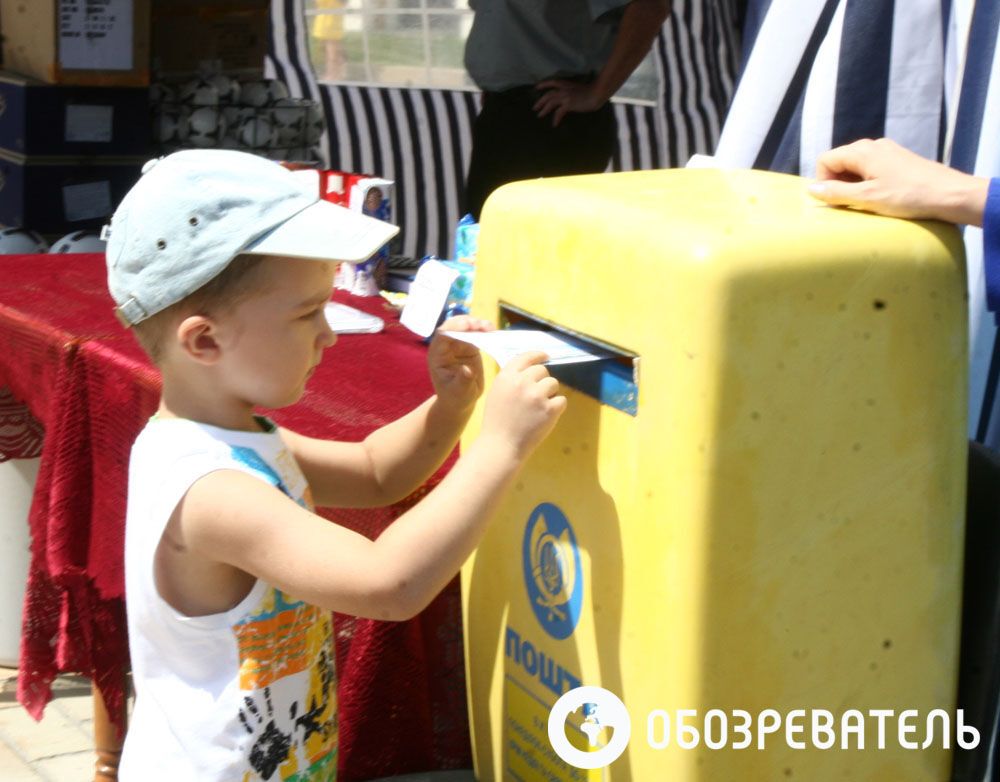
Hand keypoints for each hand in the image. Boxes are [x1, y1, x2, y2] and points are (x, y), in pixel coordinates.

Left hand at [427, 315, 491, 410]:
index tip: (468, 326)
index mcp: (437, 355)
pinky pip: (475, 333)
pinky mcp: (469, 345)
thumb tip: (467, 369)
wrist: (461, 400)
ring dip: (477, 324)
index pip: (442, 335)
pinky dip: (484, 330)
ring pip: (465, 326)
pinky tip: (493, 332)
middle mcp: (445, 346)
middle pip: (453, 326)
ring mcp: (457, 344)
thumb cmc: (455, 398)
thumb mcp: (459, 392)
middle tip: (481, 325)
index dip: (454, 328)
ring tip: (490, 328)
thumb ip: (463, 381)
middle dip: (466, 322)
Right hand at [480, 352, 566, 459]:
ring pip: (553, 384)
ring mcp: (537, 395)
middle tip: (535, 396)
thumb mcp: (497, 393)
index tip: (545, 356)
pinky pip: (561, 400)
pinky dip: (556, 408)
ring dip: (549, 394)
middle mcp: (522, 382)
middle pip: (542, 370)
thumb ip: (512, 379)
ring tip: (537, 409)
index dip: (537, 355)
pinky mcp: (550, 409)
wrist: (501, 446)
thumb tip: (531, 367)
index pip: (526, 357)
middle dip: (542, 381)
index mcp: (506, 377)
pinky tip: (544, 418)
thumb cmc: (498, 421)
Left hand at [533, 80, 604, 127]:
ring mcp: (565, 96)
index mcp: (566, 84)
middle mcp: (564, 89)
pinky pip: (558, 112)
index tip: (536, 87)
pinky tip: (554, 124)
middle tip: (534, 108)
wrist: (597, 94)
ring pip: (550, 102)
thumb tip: (571, 98)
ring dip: (544, 109)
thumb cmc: (592, 92)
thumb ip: (573, 92)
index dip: (543, 84)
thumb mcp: (579, 90)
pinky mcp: (568, 104)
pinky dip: (555, 119)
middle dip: (540, 101)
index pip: (552, 82)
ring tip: (539, 115)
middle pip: (548, 94)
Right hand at [809, 138, 987, 225]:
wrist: (950, 194)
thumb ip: (836, 193)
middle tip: (848, 204)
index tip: (833, 200)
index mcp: (862, 151)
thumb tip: (811, 189)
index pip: (825, 160)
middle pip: (840, 161)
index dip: (823, 181)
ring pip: (856, 166)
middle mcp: (873, 145)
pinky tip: (880, 198)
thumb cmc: (908, 196)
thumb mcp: (867, 198)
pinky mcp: (898, 161)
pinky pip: (871, 169)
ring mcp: (887, 152)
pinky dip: (868, 183)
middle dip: (837, 183)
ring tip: (866, 203)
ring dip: (853, 185)